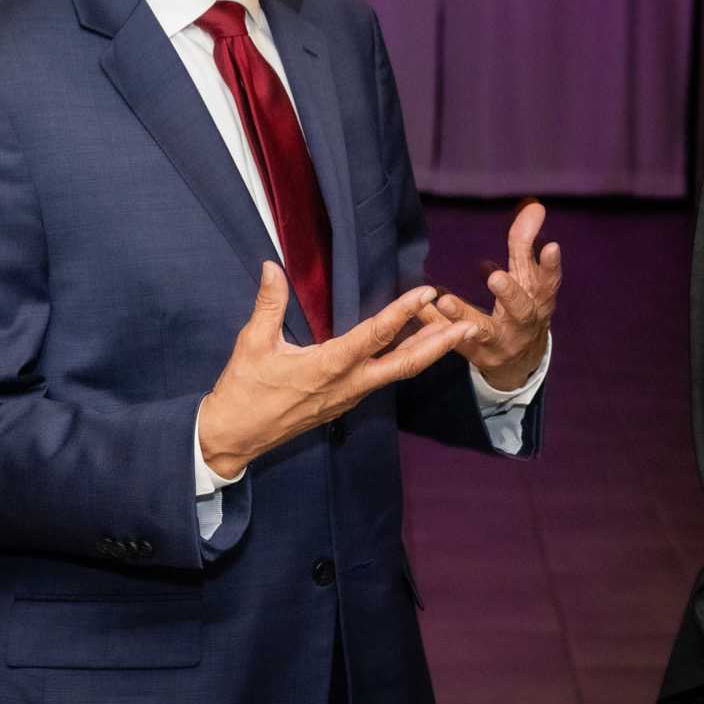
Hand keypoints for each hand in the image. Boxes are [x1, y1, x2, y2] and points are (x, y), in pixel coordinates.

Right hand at [198, 261, 474, 478]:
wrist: (233, 438)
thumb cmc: (242, 390)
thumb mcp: (252, 344)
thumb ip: (269, 303)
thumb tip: (273, 266)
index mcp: (327, 366)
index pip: (374, 336)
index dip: (403, 312)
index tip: (427, 292)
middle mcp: (347, 385)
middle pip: (404, 365)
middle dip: (440, 344)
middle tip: (470, 324)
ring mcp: (348, 397)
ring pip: (398, 373)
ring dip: (428, 352)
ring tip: (456, 331)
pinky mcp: (344, 402)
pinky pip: (383, 379)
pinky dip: (405, 361)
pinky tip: (418, 347)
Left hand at [426, 200, 561, 391]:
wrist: (520, 361)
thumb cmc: (522, 306)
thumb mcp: (527, 277)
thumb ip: (526, 242)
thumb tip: (534, 206)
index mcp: (539, 301)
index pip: (549, 282)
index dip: (551, 265)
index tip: (552, 246)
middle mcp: (524, 323)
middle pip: (521, 310)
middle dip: (509, 294)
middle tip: (495, 277)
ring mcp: (501, 342)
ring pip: (484, 331)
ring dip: (465, 315)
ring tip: (446, 300)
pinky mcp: (476, 354)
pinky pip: (455, 339)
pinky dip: (439, 326)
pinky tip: (423, 310)